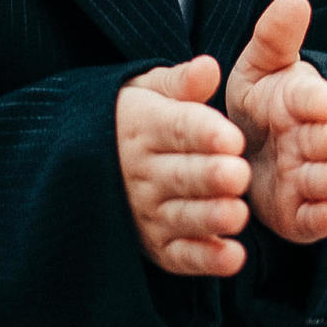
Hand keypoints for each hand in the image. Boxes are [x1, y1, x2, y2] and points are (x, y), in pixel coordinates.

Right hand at [117, 54, 250, 276]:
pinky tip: (233, 257)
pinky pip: (181, 255)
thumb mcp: (149, 90)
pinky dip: (206, 259)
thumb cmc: (137, 118)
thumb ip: (182, 82)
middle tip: (240, 174)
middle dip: (210, 177)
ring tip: (238, 214)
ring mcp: (147, 212)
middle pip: (181, 175)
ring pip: (182, 217)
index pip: (176, 129)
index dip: (204, 133)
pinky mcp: (156, 246)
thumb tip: (209, 66)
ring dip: (210, 218)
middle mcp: (142, 172)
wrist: (86, 158)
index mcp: (144, 128)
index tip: (233, 137)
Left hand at [226, 0, 326, 243]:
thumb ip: (275, 37)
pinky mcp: (303, 213)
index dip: (321, 99)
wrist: (245, 151)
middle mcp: (316, 139)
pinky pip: (320, 219)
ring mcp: (313, 177)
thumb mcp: (258, 67)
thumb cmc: (258, 102)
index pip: (317, 97)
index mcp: (305, 101)